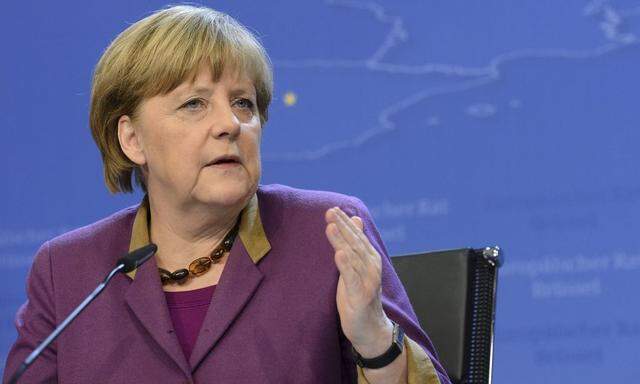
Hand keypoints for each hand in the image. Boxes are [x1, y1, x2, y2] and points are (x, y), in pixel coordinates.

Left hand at [325, 207, 393, 356]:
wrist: (370, 327)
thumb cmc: (360, 294)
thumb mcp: (357, 265)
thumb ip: (356, 243)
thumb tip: (355, 218)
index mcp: (370, 258)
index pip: (356, 236)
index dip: (345, 222)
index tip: (333, 209)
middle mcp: (371, 266)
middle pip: (355, 243)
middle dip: (342, 226)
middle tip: (330, 212)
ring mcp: (368, 281)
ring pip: (353, 257)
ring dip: (342, 241)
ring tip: (331, 227)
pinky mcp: (361, 296)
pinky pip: (352, 278)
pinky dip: (346, 265)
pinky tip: (339, 254)